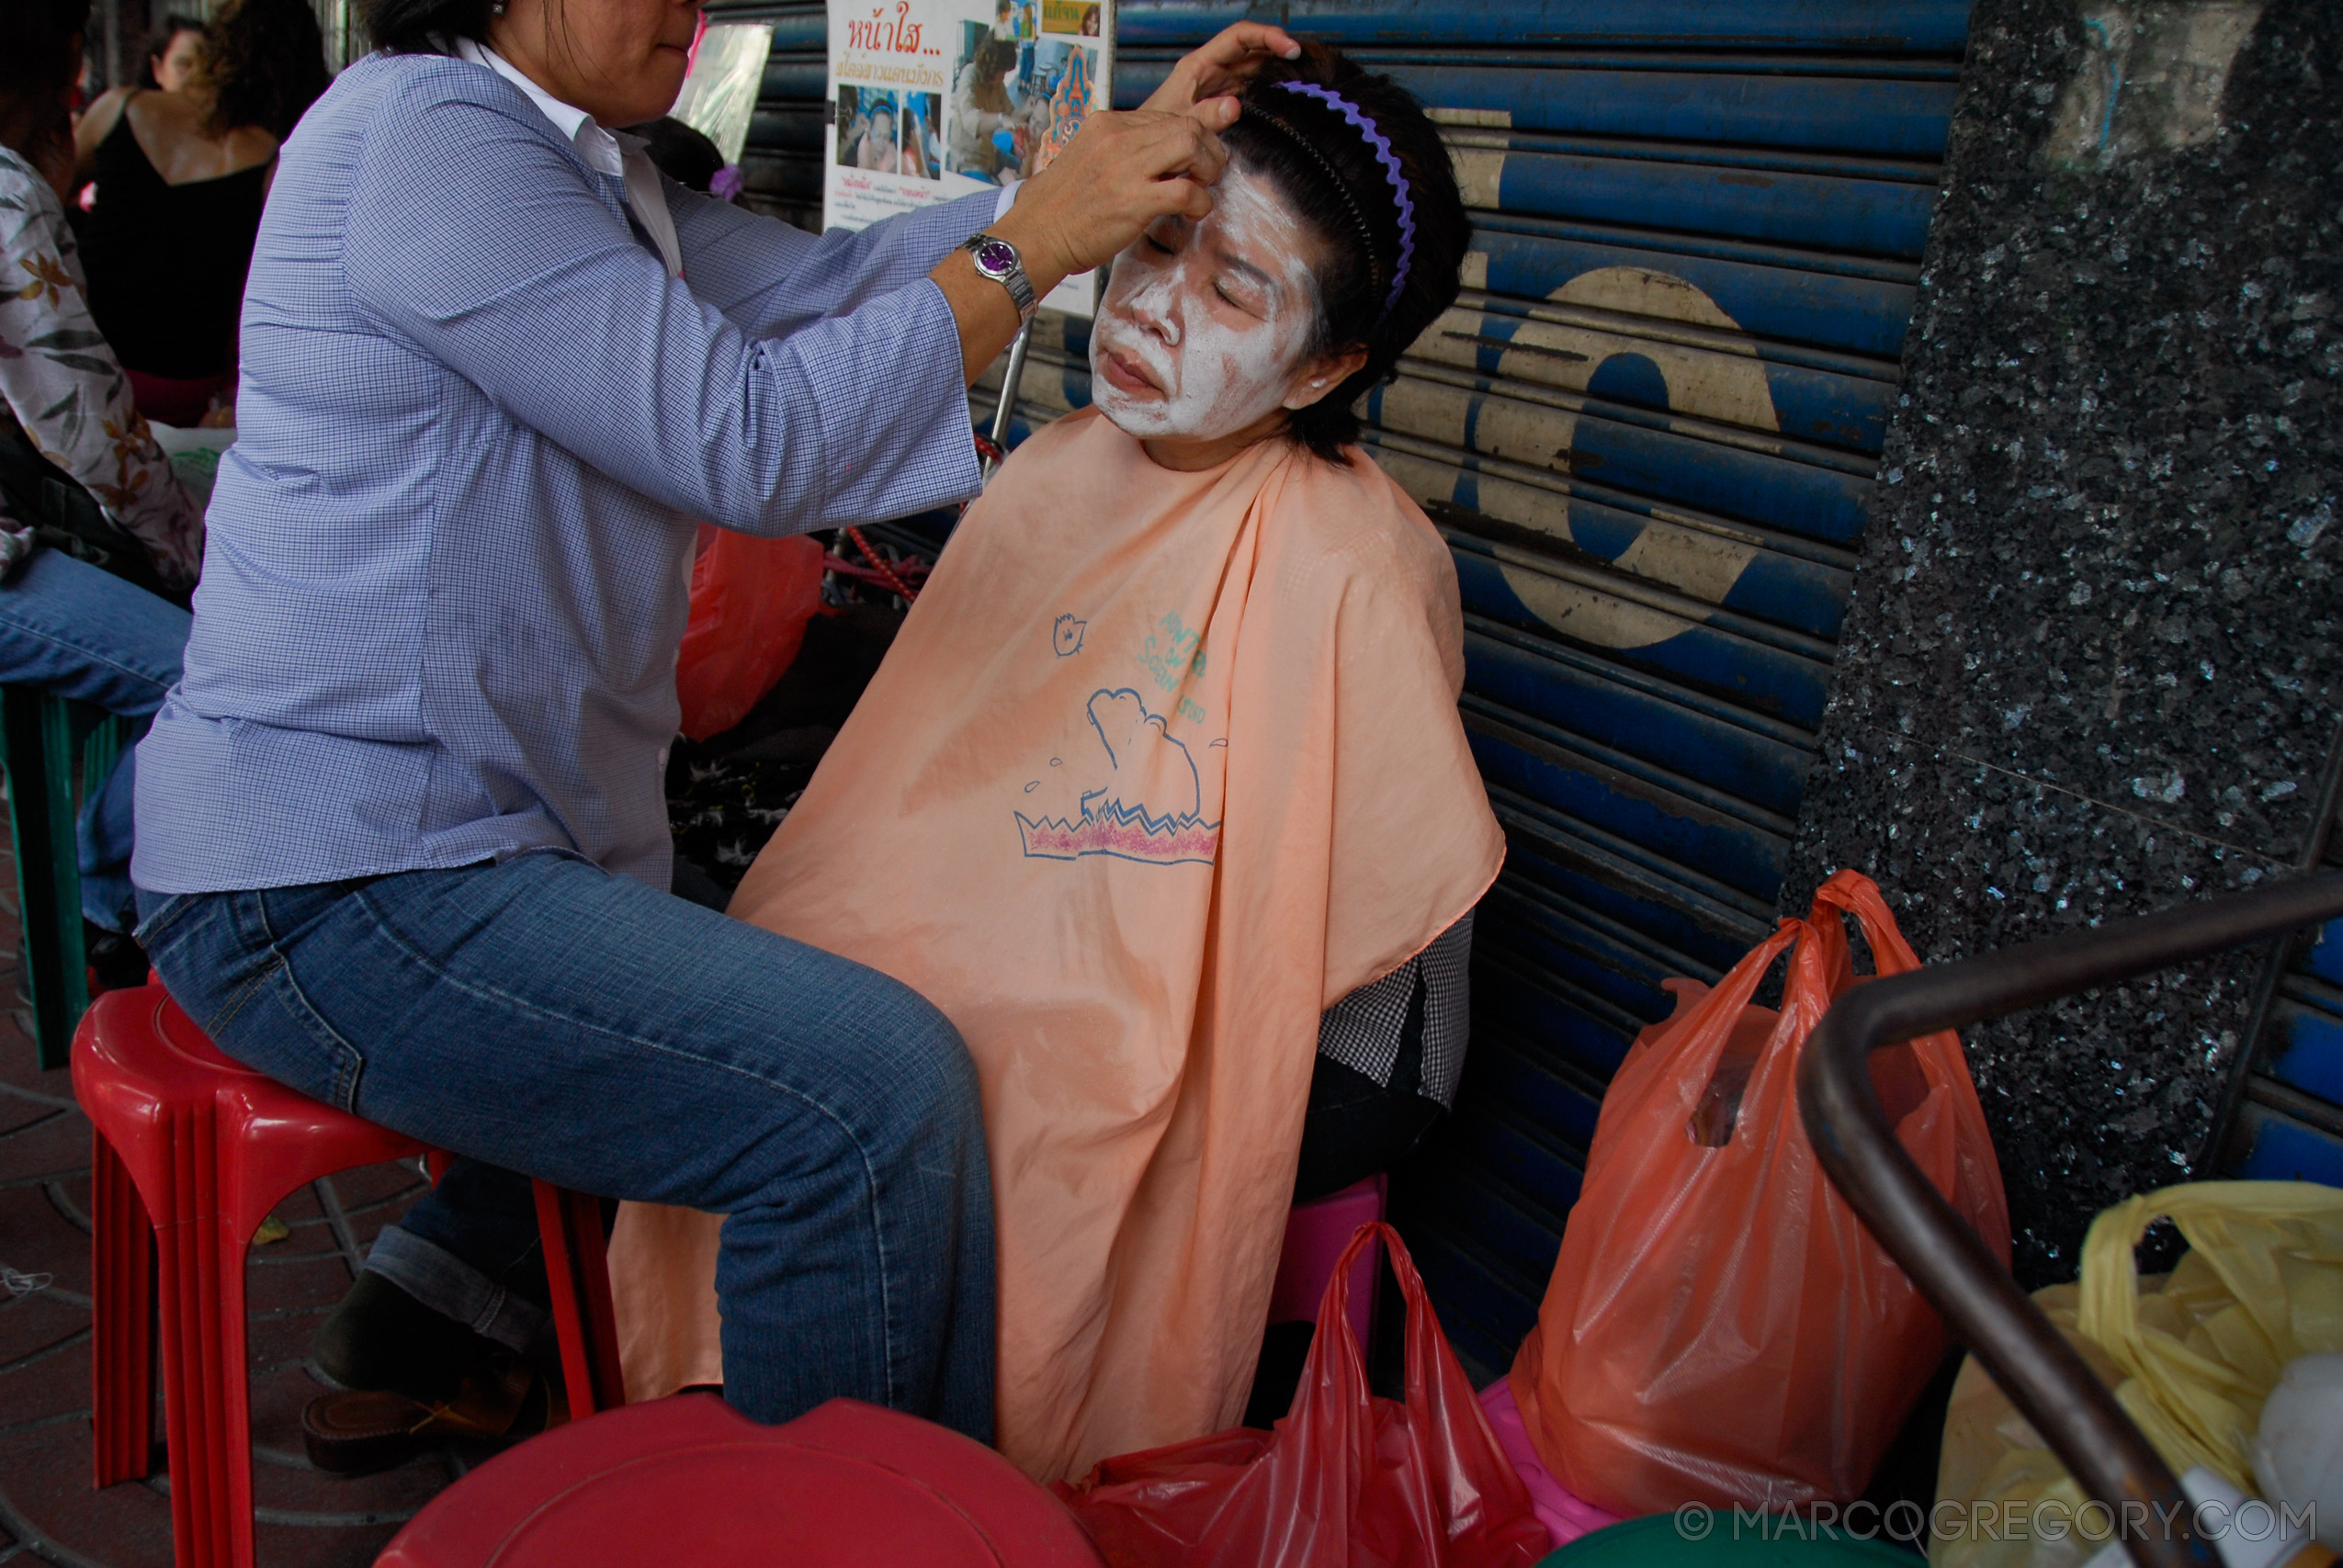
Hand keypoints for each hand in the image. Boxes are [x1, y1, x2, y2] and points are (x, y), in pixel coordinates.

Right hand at [986, 108, 1228, 291]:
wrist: (1034, 237)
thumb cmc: (1061, 208)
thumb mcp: (1088, 161)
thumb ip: (1121, 151)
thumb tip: (1157, 155)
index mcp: (1106, 125)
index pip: (1165, 115)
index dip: (1192, 133)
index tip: (1199, 154)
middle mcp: (1117, 139)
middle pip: (1185, 124)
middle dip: (1209, 148)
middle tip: (1209, 172)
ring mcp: (1125, 169)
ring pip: (1191, 146)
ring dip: (1209, 167)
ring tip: (1204, 188)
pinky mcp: (1133, 201)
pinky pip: (1186, 190)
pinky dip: (1201, 201)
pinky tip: (1195, 212)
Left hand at [1139, 23, 1300, 132]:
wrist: (1143, 156)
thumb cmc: (1152, 135)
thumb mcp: (1178, 123)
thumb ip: (1205, 115)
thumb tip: (1234, 105)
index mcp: (1200, 65)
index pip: (1239, 37)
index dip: (1267, 36)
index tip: (1289, 48)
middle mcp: (1213, 72)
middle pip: (1253, 49)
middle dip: (1279, 51)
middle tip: (1304, 64)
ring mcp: (1220, 88)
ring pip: (1255, 70)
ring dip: (1277, 72)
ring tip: (1302, 79)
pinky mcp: (1225, 107)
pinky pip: (1252, 92)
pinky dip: (1270, 93)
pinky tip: (1285, 102)